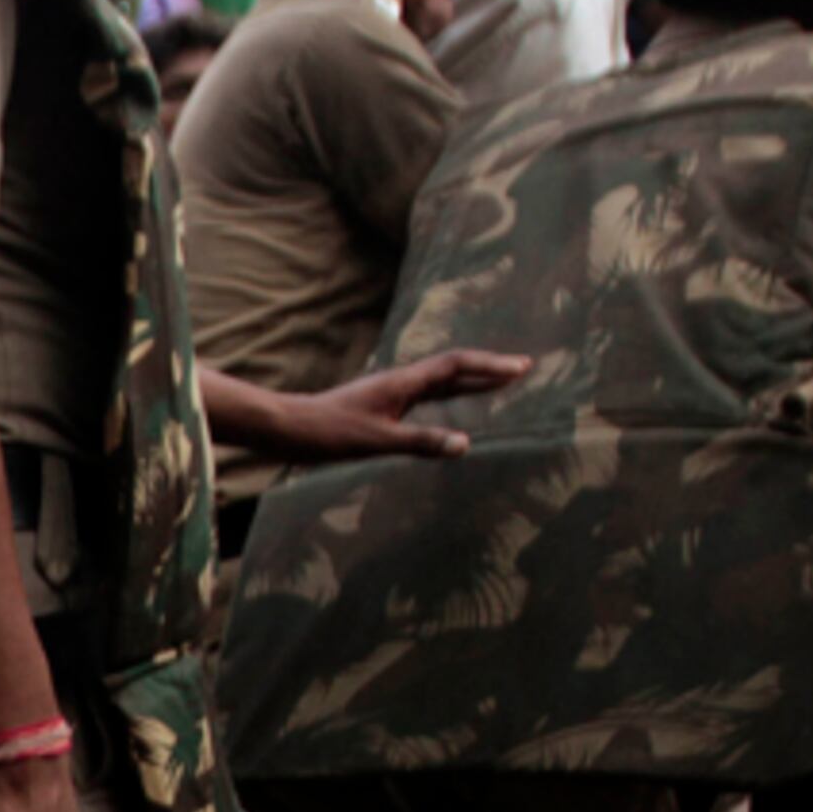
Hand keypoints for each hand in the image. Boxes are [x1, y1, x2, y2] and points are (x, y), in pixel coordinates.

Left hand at [280, 350, 531, 461]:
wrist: (290, 429)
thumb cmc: (329, 433)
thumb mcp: (378, 442)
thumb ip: (421, 443)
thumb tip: (465, 445)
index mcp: (404, 383)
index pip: (456, 366)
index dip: (490, 366)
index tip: (521, 367)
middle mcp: (400, 382)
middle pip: (453, 368)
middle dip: (488, 369)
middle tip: (522, 369)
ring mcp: (390, 392)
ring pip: (440, 381)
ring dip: (471, 380)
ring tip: (498, 382)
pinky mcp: (381, 404)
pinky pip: (425, 395)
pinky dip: (448, 395)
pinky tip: (450, 404)